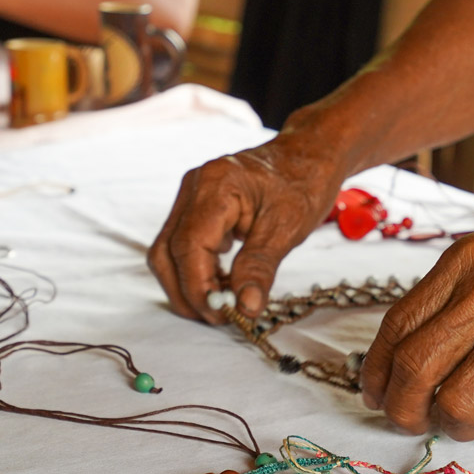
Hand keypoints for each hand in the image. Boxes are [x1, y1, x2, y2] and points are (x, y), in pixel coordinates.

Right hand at [148, 136, 344, 322]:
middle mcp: (193, 188)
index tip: (222, 313)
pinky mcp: (193, 208)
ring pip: (167, 253)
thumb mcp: (288, 227)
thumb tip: (245, 307)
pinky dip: (196, 272)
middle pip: (167, 253)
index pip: (188, 246)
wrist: (306, 155)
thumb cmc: (302, 183)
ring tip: (222, 303)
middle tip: (219, 317)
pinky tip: (222, 283)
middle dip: (187, 292)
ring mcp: (189, 197)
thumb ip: (260, 268)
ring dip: (188, 285)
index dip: (199, 287)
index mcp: (215, 185)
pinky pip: (180, 246)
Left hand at [360, 220, 473, 438]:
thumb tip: (396, 367)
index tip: (375, 394)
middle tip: (408, 421)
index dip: (377, 371)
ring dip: (452, 424)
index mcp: (466, 262)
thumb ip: (445, 304)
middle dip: (403, 408)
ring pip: (457, 403)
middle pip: (417, 369)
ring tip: (463, 419)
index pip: (398, 326)